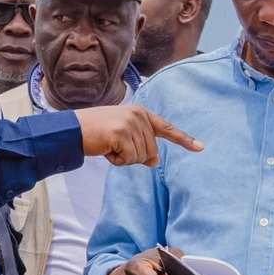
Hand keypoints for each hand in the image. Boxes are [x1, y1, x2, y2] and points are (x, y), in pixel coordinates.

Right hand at [75, 103, 201, 166]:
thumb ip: (140, 146)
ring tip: (108, 146)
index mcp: (140, 113)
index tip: (200, 148)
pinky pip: (130, 160)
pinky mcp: (121, 134)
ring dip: (124, 159)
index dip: (184, 139)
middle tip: (115, 147)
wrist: (72, 130)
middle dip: (134, 156)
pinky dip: (117, 161)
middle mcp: (138, 115)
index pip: (166, 128)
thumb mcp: (122, 138)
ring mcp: (131, 123)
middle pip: (152, 150)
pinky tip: (106, 150)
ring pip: (141, 157)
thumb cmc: (96, 134)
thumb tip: (155, 161)